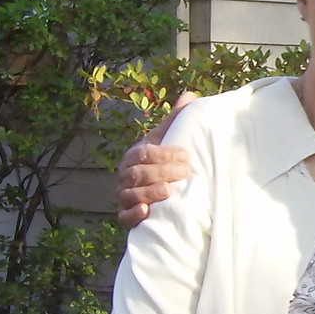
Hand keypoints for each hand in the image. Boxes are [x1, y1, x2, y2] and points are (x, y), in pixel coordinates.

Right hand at [114, 93, 198, 227]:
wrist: (159, 193)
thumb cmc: (165, 163)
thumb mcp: (171, 142)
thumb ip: (178, 122)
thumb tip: (191, 96)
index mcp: (135, 155)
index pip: (145, 152)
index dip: (164, 154)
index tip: (186, 156)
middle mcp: (125, 175)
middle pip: (138, 173)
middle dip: (162, 172)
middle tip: (186, 173)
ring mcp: (124, 196)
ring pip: (129, 194)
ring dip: (149, 193)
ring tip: (169, 191)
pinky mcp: (126, 216)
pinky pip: (123, 217)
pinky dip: (133, 215)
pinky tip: (146, 212)